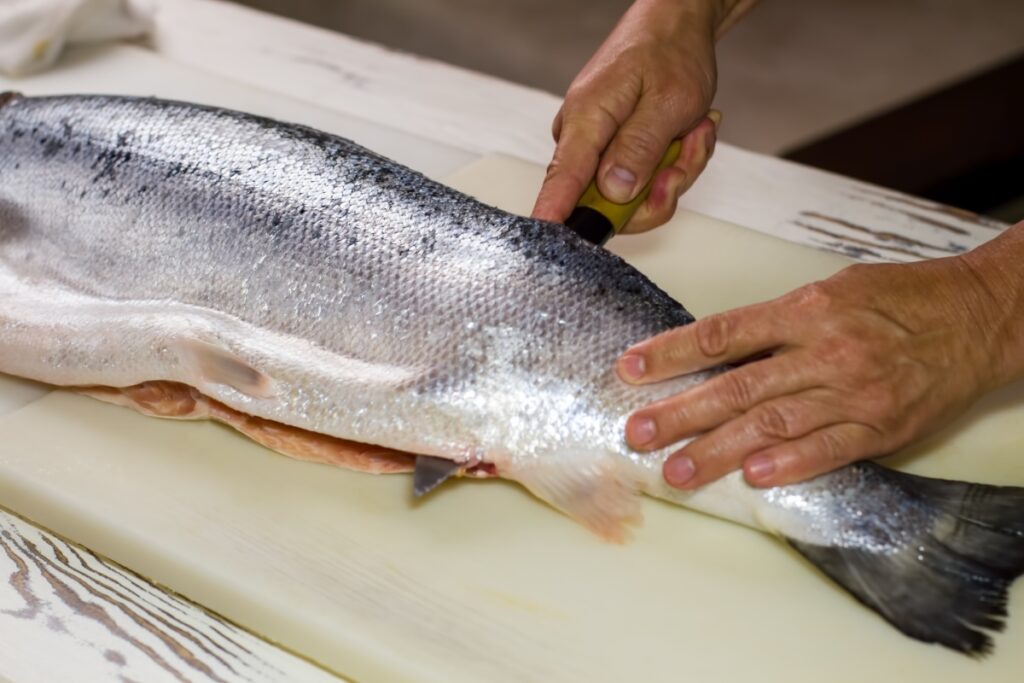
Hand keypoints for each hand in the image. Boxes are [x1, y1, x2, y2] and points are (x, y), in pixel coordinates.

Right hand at [532, 0, 751, 231]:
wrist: (675, 25)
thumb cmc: (670, 51)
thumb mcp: (669, 101)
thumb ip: (639, 149)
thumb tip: (613, 192)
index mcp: (586, 119)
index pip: (561, 180)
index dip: (555, 215)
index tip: (548, 240)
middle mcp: (582, 137)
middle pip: (606, 203)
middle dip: (658, 189)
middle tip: (688, 151)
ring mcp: (596, 147)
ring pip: (631, 196)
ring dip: (673, 172)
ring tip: (693, 132)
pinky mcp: (611, 151)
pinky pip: (640, 182)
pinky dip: (671, 164)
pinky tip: (685, 134)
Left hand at [616, 230, 1023, 488]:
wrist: (979, 316)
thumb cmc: (900, 298)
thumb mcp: (832, 290)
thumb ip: (778, 322)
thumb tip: (718, 350)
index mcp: (807, 309)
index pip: (722, 334)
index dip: (671, 353)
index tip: (630, 369)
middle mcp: (826, 350)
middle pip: (738, 386)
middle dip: (681, 412)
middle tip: (637, 432)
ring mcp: (854, 392)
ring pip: (773, 424)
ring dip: (719, 450)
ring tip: (677, 470)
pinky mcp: (882, 427)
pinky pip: (828, 450)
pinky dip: (789, 465)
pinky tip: (752, 478)